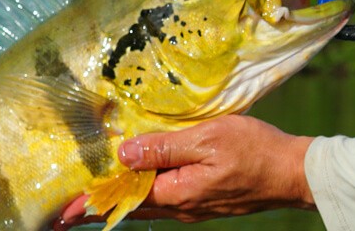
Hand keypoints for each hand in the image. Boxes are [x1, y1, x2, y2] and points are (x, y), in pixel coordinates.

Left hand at [51, 115, 313, 229]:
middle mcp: (180, 207)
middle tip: (64, 213)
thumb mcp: (208, 140)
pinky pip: (163, 200)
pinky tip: (137, 185)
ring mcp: (192, 206)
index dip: (90, 204)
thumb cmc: (255, 151)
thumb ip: (164, 147)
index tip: (60, 213)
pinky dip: (142, 195)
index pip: (122, 200)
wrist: (294, 173)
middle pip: (128, 208)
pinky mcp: (204, 200)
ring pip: (145, 205)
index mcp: (175, 193)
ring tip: (92, 199)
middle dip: (96, 209)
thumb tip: (123, 153)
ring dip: (117, 202)